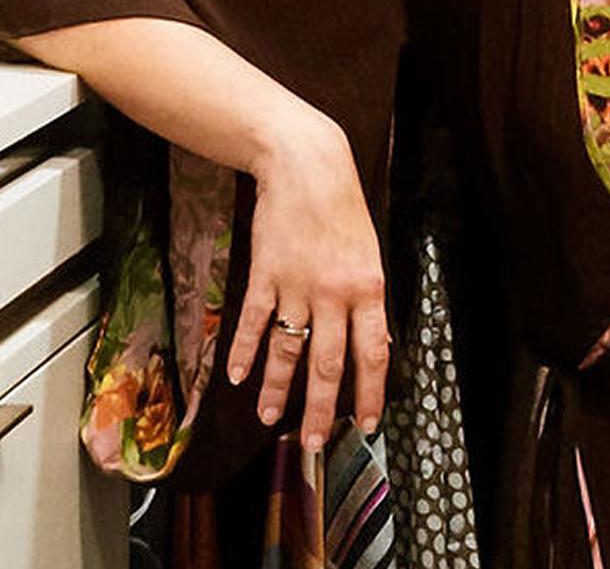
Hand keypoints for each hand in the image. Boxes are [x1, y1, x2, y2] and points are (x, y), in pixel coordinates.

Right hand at [226, 117, 388, 451]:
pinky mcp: (265, 275)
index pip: (373, 354)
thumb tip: (374, 343)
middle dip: (321, 409)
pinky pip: (253, 323)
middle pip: (327, 365)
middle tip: (313, 442)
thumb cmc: (343, 208)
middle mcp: (335, 294)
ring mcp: (297, 287)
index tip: (367, 423)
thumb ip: (368, 301)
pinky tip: (235, 376)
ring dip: (276, 389)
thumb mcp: (370, 254)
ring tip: (268, 419)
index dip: (370, 392)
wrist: (308, 167)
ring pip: (287, 351)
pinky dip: (242, 352)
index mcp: (369, 289)